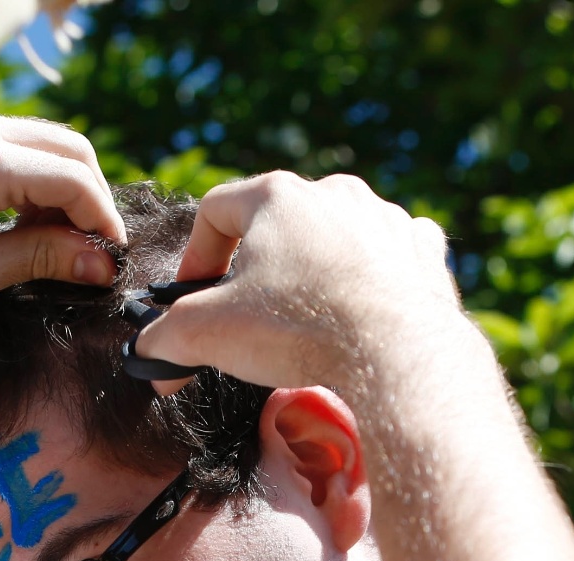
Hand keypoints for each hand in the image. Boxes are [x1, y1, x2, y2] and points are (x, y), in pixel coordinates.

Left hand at [0, 105, 124, 317]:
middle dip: (89, 199)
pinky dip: (36, 177)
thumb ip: (38, 259)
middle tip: (90, 251)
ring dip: (65, 188)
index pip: (71, 178)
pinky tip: (25, 222)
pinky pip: (16, 143)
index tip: (111, 257)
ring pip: (46, 141)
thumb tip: (99, 263)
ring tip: (56, 244)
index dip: (101, 218)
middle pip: (69, 148)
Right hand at [130, 172, 480, 396]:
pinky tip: (366, 308)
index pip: (216, 210)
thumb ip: (167, 336)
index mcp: (277, 196)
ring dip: (317, 269)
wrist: (395, 354)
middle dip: (259, 266)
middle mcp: (334, 192)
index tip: (193, 297)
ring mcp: (385, 219)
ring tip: (308, 318)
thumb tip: (149, 351)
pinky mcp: (424, 252)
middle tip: (250, 314)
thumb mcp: (208, 334)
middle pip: (279, 221)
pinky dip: (375, 276)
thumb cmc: (296, 332)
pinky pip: (393, 253)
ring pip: (337, 235)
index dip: (196, 255)